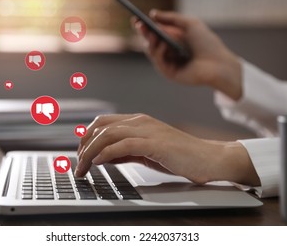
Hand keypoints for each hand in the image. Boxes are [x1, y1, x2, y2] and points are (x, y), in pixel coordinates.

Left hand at [75, 114, 259, 186]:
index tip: (81, 154)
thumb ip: (126, 151)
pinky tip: (99, 162)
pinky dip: (107, 153)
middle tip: (78, 163)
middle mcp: (141, 121)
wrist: (208, 158)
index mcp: (139, 121)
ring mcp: (148, 130)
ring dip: (91, 151)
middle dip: (84, 145)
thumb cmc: (179, 156)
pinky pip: (124, 145)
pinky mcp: (155, 143)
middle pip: (101, 126)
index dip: (87, 137)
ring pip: (109, 134)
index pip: (104, 122)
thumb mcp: (146, 152)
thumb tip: (103, 156)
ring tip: (84, 167)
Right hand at [134, 10, 242, 99]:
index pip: (155, 33)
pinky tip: (164, 45)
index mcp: (173, 40)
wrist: (218, 63)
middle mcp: (169, 52)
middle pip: (150, 42)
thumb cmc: (207, 43)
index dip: (145, 26)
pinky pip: (159, 62)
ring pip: (152, 52)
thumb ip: (171, 18)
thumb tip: (152, 13)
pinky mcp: (169, 73)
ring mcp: (168, 63)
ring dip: (150, 42)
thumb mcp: (189, 24)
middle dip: (144, 33)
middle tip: (138, 24)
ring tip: (151, 33)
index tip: (136, 18)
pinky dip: (159, 52)